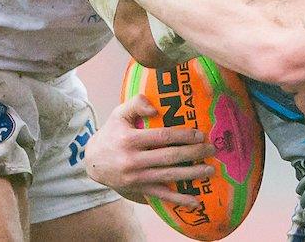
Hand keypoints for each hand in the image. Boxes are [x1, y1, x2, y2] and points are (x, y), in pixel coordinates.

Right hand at [81, 95, 215, 207]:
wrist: (93, 162)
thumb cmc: (111, 133)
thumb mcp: (119, 114)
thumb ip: (136, 103)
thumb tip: (155, 109)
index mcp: (129, 140)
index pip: (162, 137)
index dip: (183, 136)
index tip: (200, 134)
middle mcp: (133, 160)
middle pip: (169, 157)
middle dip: (193, 153)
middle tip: (211, 149)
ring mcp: (136, 178)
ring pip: (169, 176)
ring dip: (191, 174)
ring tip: (210, 170)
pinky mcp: (139, 189)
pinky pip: (162, 195)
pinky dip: (179, 199)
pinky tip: (196, 201)